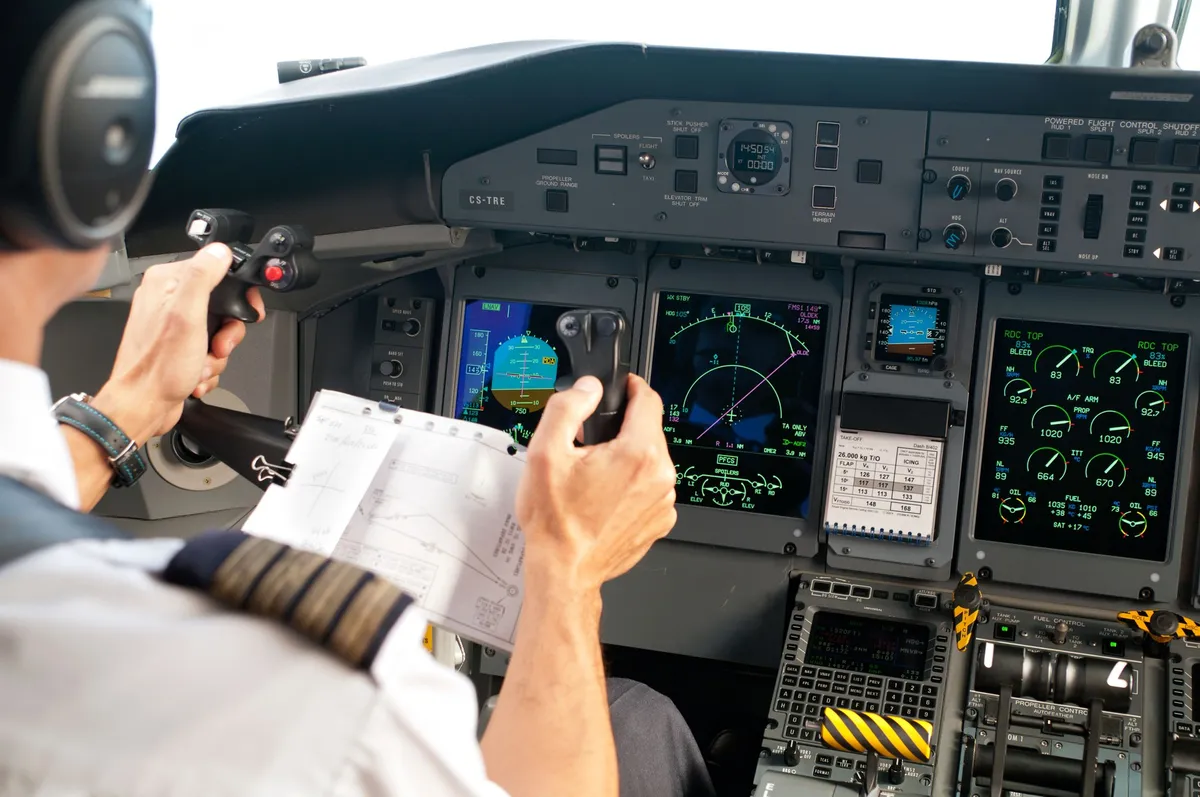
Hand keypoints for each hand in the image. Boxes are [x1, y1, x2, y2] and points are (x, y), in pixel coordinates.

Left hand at [96, 244, 264, 441]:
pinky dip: (207, 365)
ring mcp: (172, 325)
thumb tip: (219, 251)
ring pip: (217, 332)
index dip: (236, 294)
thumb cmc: (158, 367)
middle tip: (217, 344)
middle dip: (226, 333)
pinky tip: (194, 372)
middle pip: (221, 305)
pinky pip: (207, 351)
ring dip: (217, 355)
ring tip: (201, 363)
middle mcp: (166, 300)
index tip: (242, 312)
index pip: (215, 270)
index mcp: (166, 283)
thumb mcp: (187, 315)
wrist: (143, 405)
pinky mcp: (176, 347)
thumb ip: (203, 277)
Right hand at [516, 374, 676, 594]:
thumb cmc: (556, 522)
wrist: (565, 570)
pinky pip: (650, 489)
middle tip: (590, 447)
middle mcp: (660, 476)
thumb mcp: (545, 452)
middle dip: (621, 431)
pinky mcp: (660, 520)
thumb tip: (588, 389)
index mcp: (638, 453)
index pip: (649, 400)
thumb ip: (568, 407)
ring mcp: (664, 501)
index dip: (632, 388)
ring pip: (649, 461)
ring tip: (594, 478)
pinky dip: (632, 487)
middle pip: (648, 431)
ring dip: (627, 460)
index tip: (622, 388)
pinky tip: (604, 499)